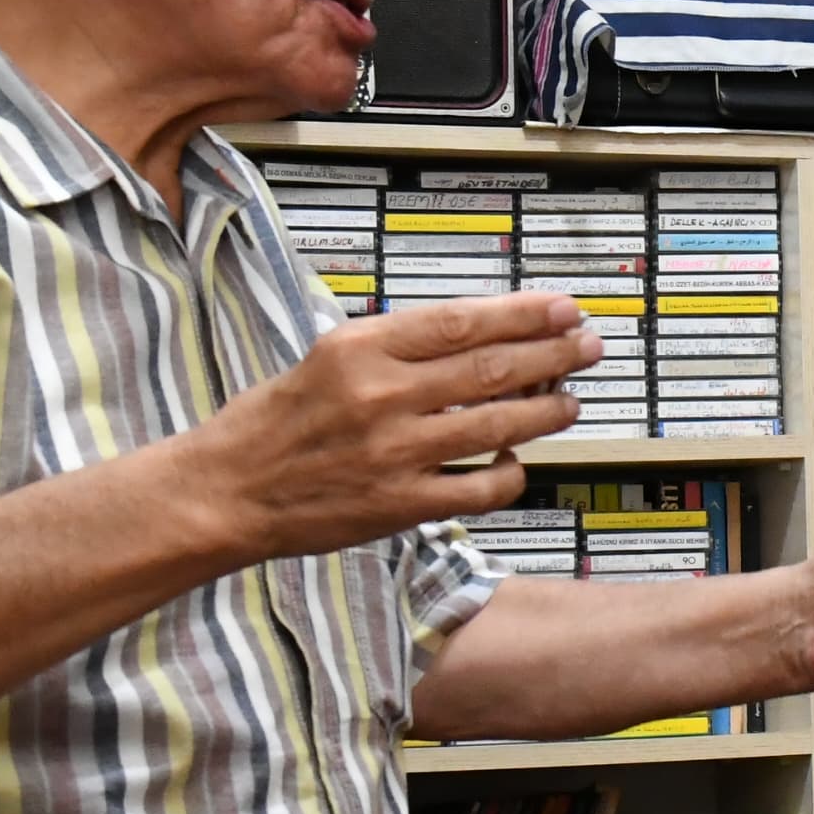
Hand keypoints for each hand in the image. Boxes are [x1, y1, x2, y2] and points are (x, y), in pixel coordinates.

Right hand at [195, 291, 593, 561]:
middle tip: (587, 346)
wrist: (226, 491)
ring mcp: (395, 453)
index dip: (523, 314)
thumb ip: (395, 346)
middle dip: (552, 355)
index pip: (463, 322)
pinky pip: (481, 487)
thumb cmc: (272, 423)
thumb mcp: (325, 356)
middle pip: (492, 368)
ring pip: (498, 425)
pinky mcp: (402, 504)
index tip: (561, 308)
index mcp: (360, 349)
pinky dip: (510, 472)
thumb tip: (475, 333)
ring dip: (546, 411)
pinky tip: (517, 460)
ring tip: (570, 400)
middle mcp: (382, 396)